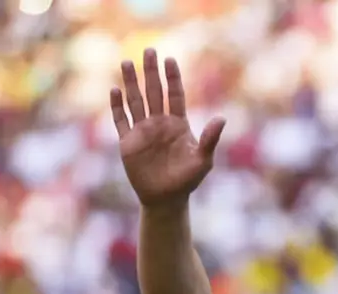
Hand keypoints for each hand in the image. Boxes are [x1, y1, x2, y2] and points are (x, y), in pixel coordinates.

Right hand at [111, 48, 225, 206]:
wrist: (166, 199)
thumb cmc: (187, 180)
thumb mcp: (203, 160)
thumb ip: (210, 139)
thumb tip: (222, 118)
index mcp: (178, 124)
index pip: (174, 95)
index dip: (172, 78)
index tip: (170, 60)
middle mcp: (159, 123)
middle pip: (153, 92)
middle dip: (151, 72)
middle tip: (149, 50)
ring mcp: (142, 131)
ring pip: (135, 101)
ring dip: (131, 82)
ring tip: (127, 62)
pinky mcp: (128, 143)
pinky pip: (121, 120)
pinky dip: (117, 106)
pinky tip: (115, 90)